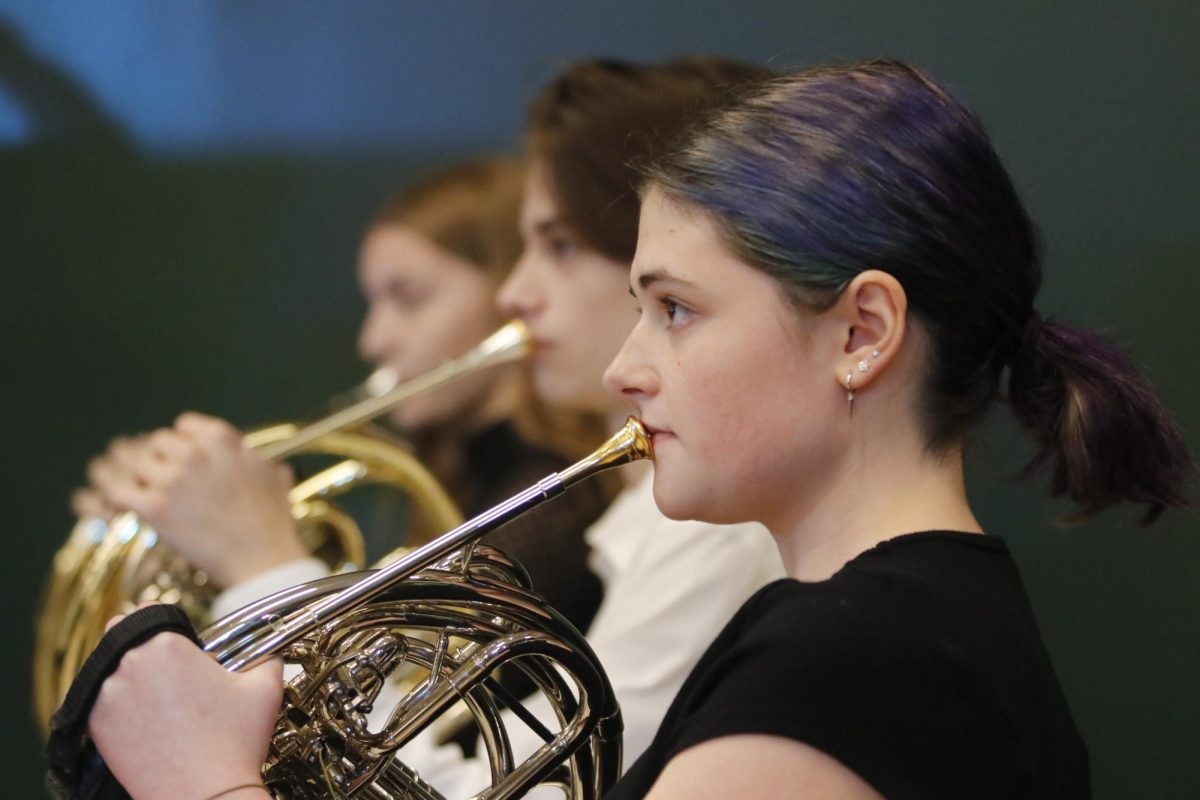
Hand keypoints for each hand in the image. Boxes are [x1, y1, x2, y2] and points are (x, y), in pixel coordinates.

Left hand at [89, 412, 306, 586]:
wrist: (262, 559)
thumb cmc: (272, 520)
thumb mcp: (273, 476)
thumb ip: (254, 458)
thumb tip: (254, 455)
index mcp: (222, 439)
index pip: (185, 425)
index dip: (183, 441)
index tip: (184, 456)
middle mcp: (193, 453)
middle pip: (157, 443)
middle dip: (159, 458)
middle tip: (162, 477)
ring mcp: (171, 480)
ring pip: (136, 463)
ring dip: (136, 475)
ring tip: (140, 488)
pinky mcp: (154, 509)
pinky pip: (119, 492)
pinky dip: (114, 494)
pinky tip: (116, 500)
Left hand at [89, 613, 281, 799]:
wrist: (205, 795)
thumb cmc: (236, 740)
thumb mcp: (266, 687)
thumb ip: (267, 656)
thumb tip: (270, 649)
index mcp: (168, 644)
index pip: (148, 612)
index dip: (161, 624)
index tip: (173, 643)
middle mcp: (130, 662)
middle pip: (121, 637)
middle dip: (141, 650)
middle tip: (167, 675)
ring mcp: (107, 695)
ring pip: (108, 672)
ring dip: (127, 679)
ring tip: (157, 704)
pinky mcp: (95, 725)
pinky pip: (99, 704)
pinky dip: (116, 708)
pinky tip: (143, 723)